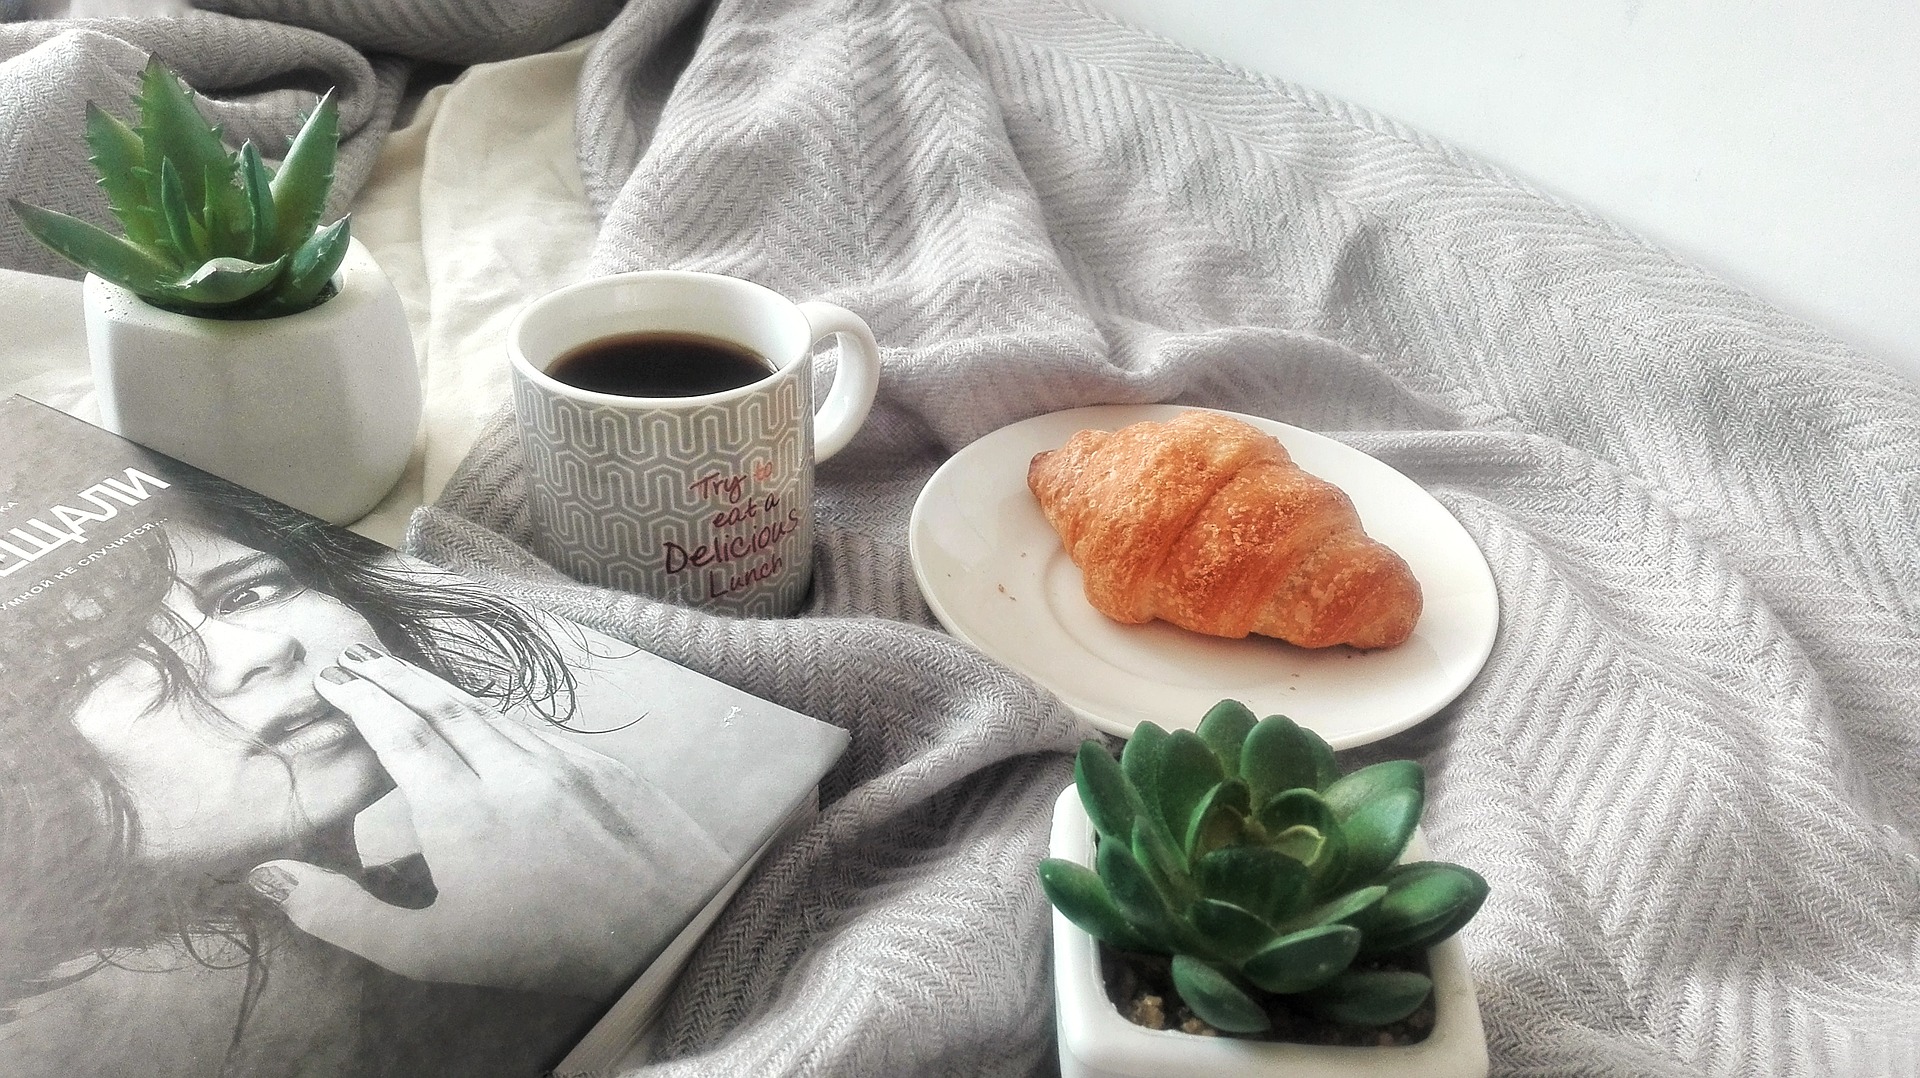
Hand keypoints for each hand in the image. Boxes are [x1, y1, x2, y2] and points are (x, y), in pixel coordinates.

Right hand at [247, 645, 716, 998]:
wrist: (671, 930)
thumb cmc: (542, 950)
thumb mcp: (429, 951)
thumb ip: (343, 914)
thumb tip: (270, 876)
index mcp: (460, 808)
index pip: (398, 732)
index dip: (361, 698)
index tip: (331, 675)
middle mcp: (511, 768)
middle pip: (441, 706)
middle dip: (393, 678)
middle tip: (356, 659)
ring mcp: (565, 761)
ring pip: (492, 712)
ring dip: (445, 691)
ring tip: (409, 681)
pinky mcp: (608, 768)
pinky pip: (540, 729)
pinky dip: (500, 715)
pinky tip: (489, 719)